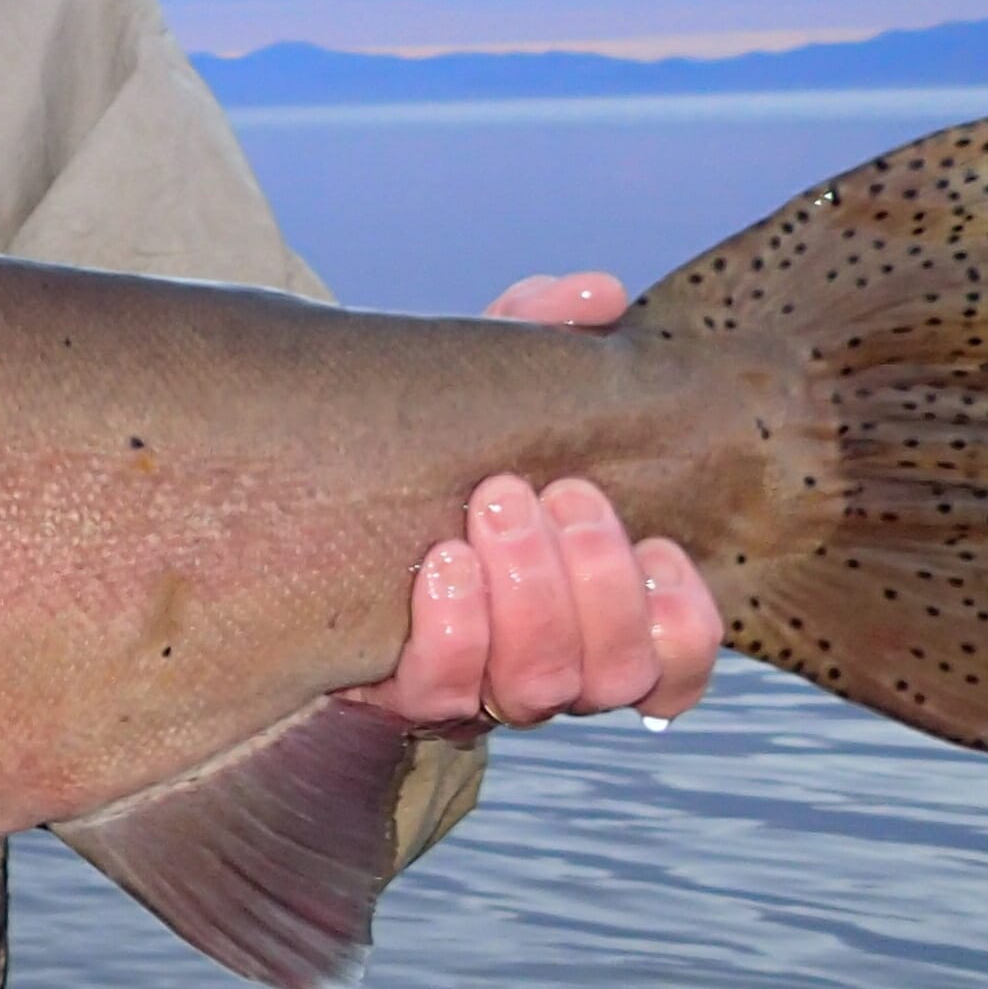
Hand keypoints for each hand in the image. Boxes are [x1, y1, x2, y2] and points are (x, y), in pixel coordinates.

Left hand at [343, 271, 722, 729]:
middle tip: (554, 491)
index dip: (682, 625)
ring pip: (541, 688)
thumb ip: (537, 337)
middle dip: (595, 581)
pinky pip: (440, 695)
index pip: (674, 665)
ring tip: (495, 505)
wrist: (304, 503)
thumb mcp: (483, 394)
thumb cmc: (426, 456)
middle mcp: (545, 666)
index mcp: (590, 612)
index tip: (661, 548)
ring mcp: (473, 688)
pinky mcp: (398, 692)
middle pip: (611, 673)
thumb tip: (596, 292)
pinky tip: (443, 561)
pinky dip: (453, 632)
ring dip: (529, 597)